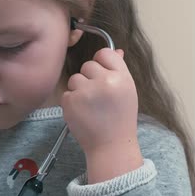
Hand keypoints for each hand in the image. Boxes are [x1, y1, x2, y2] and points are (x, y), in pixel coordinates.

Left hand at [62, 48, 142, 182]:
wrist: (111, 146)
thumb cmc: (120, 118)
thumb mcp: (127, 91)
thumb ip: (119, 69)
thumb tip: (115, 50)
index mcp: (122, 77)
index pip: (104, 53)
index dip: (101, 62)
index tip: (102, 74)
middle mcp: (104, 82)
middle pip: (88, 65)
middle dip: (90, 78)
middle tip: (98, 96)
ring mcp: (86, 92)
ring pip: (75, 78)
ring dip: (79, 89)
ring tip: (90, 106)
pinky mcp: (70, 102)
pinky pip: (66, 93)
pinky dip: (72, 102)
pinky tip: (83, 113)